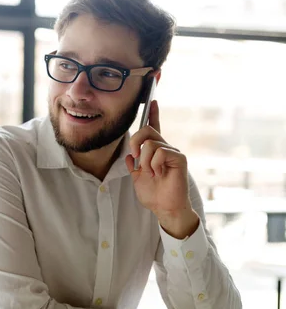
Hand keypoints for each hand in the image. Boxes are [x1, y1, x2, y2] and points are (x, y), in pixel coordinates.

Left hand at [125, 100, 198, 238]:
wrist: (163, 207)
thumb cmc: (153, 194)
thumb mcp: (137, 178)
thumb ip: (133, 165)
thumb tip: (129, 155)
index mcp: (155, 152)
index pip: (154, 129)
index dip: (153, 114)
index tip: (152, 100)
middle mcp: (165, 148)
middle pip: (147, 130)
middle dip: (135, 141)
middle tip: (134, 157)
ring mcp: (172, 152)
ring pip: (150, 144)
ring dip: (145, 161)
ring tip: (151, 173)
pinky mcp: (179, 158)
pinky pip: (160, 152)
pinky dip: (154, 165)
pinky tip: (159, 174)